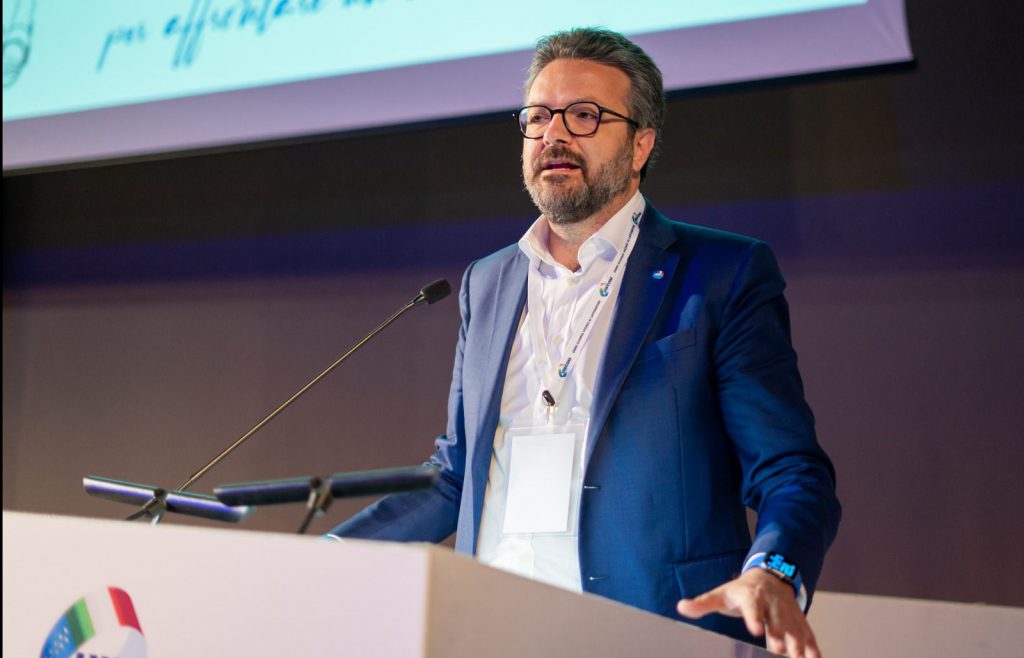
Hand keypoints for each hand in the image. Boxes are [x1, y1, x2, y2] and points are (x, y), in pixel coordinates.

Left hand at [676, 568, 819, 657]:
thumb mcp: (722, 594)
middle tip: (778, 651)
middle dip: (779, 636)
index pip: (752, 608)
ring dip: (798, 645)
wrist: (770, 576)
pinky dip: (813, 648)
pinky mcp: (799, 620)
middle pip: (777, 621)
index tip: (755, 631)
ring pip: (795, 629)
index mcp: (752, 597)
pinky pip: (809, 635)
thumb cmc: (742, 590)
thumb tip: (681, 606)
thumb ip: (702, 603)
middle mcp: (772, 604)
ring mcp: (788, 613)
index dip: (754, 618)